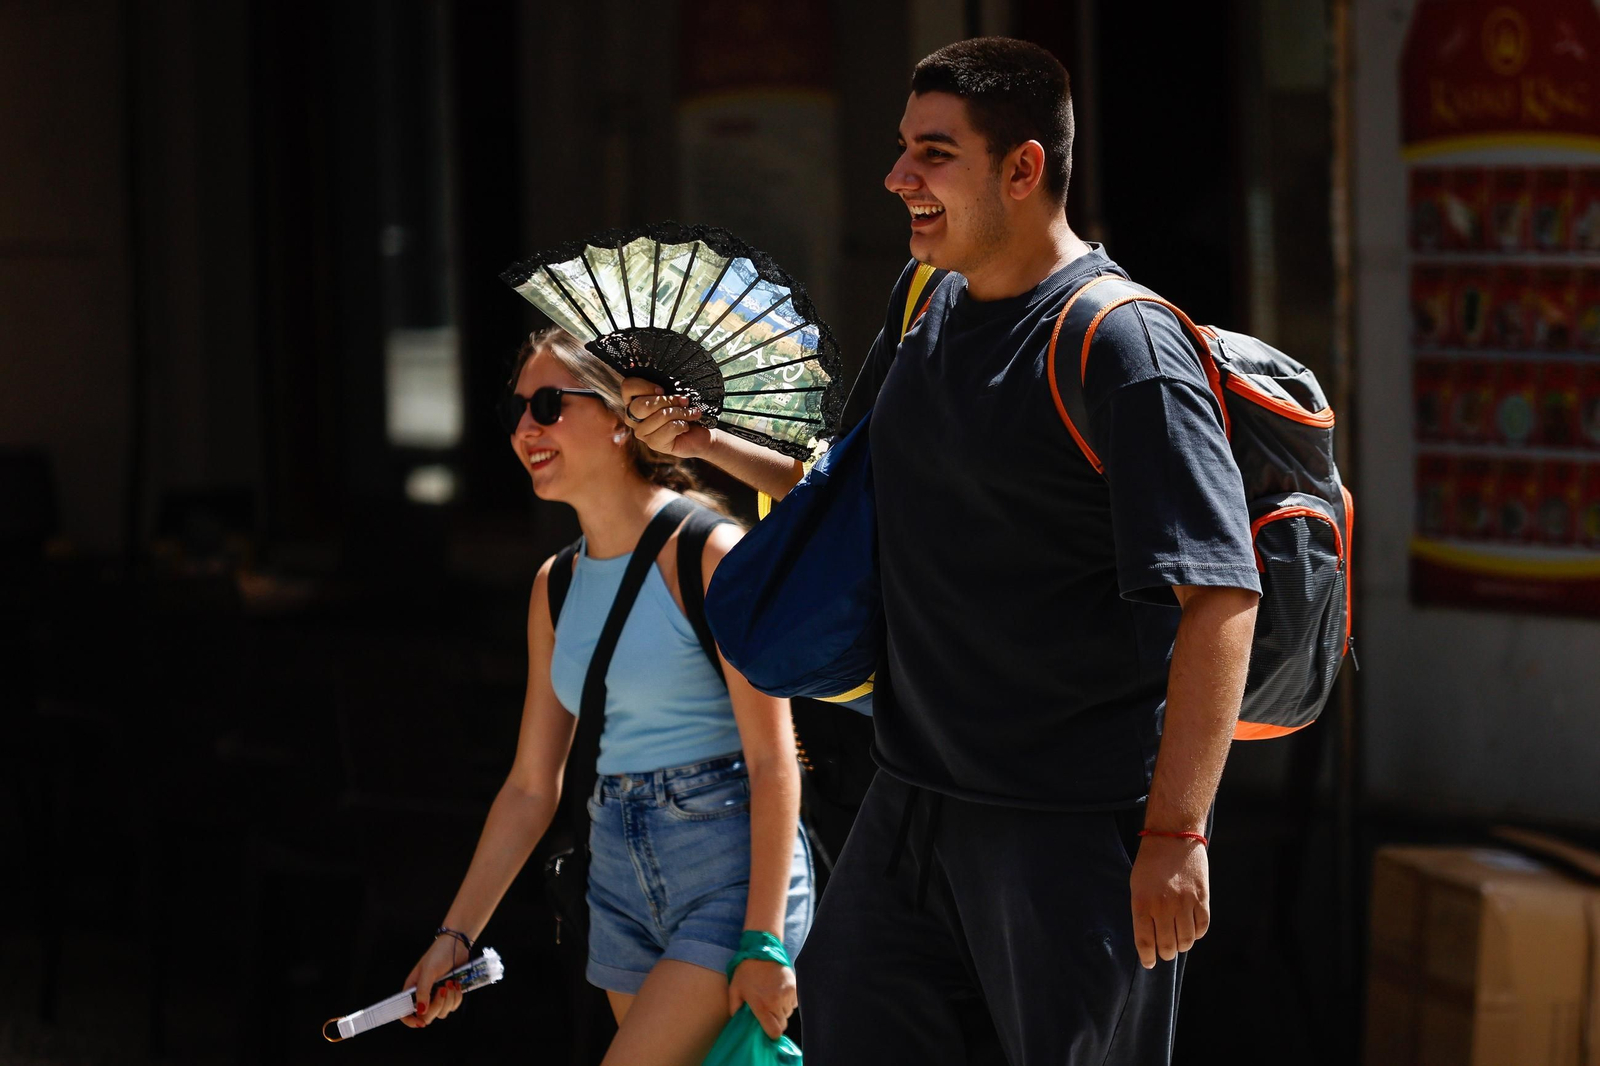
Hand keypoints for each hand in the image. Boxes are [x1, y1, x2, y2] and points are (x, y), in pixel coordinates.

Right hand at [399, 935, 466, 1027]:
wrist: (456, 945)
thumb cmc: (438, 954)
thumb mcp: (428, 971)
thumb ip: (423, 991)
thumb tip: (420, 1011)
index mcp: (412, 989)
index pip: (405, 1012)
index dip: (410, 1020)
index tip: (421, 1023)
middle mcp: (423, 995)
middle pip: (426, 1015)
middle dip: (437, 1005)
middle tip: (443, 989)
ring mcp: (436, 995)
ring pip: (442, 1012)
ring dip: (449, 1000)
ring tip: (451, 983)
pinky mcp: (449, 994)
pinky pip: (453, 1006)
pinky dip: (457, 997)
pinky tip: (457, 984)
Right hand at [620, 378, 711, 458]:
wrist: (699, 434)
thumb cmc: (684, 410)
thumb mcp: (673, 393)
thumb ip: (663, 388)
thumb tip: (662, 389)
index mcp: (633, 400)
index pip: (628, 387)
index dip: (645, 386)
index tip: (662, 390)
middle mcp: (633, 417)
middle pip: (642, 405)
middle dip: (667, 401)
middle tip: (683, 401)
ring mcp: (641, 432)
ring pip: (660, 416)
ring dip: (681, 413)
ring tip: (690, 414)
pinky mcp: (653, 443)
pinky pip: (668, 429)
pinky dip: (682, 425)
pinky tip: (686, 427)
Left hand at [727, 957, 796, 1039]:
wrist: (761, 951)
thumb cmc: (745, 972)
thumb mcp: (734, 990)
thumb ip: (735, 1009)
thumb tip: (738, 1022)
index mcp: (762, 1006)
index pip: (775, 1031)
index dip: (772, 1033)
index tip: (767, 1029)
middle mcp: (777, 1002)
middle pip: (783, 1023)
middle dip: (776, 1021)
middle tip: (768, 1011)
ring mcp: (787, 994)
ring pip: (789, 1013)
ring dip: (782, 1010)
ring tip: (772, 999)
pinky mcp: (795, 987)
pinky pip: (794, 1002)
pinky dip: (788, 1001)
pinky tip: (779, 992)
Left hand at [1128, 835, 1209, 968]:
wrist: (1173, 838)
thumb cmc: (1151, 863)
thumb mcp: (1137, 886)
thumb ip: (1142, 912)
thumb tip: (1149, 938)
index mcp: (1142, 903)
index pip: (1145, 941)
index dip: (1148, 957)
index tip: (1150, 963)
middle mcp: (1163, 906)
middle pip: (1167, 945)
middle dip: (1166, 954)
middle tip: (1166, 953)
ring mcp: (1184, 903)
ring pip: (1187, 940)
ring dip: (1182, 945)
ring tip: (1179, 942)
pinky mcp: (1202, 899)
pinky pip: (1202, 927)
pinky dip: (1197, 934)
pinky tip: (1192, 930)